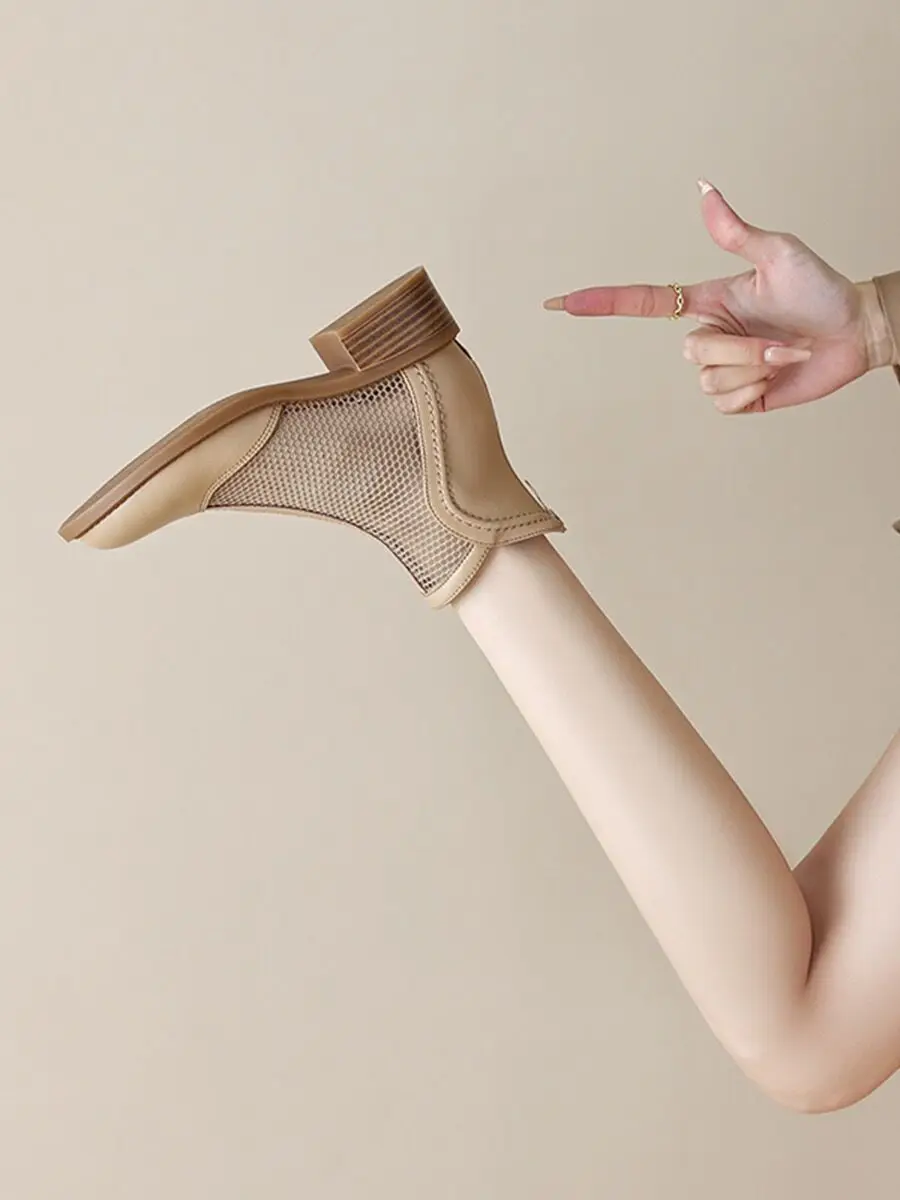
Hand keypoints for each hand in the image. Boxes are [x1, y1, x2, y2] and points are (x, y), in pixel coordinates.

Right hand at [544, 181, 893, 414]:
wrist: (854, 334)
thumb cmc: (821, 289)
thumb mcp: (778, 253)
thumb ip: (734, 230)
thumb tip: (703, 186)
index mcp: (708, 301)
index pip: (644, 303)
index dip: (603, 302)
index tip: (562, 303)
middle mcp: (710, 335)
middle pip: (692, 351)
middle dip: (740, 348)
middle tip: (781, 338)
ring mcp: (723, 369)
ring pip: (710, 380)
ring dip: (755, 368)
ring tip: (786, 354)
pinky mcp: (740, 398)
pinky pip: (725, 403)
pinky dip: (755, 392)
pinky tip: (777, 380)